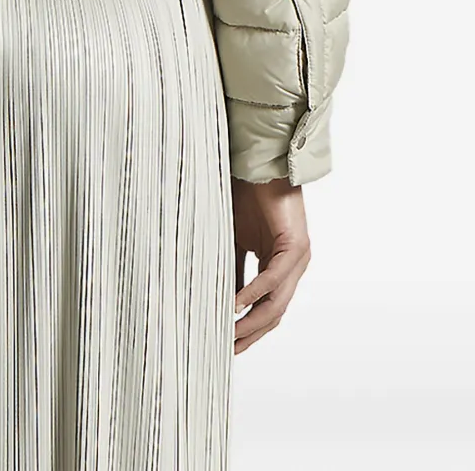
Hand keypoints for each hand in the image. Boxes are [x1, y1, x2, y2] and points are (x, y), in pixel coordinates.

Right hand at [231, 175, 310, 353]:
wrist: (260, 166)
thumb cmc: (247, 196)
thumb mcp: (233, 240)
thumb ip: (231, 269)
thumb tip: (219, 299)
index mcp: (279, 265)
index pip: (267, 308)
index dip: (248, 328)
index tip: (227, 343)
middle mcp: (292, 267)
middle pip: (274, 313)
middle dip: (250, 334)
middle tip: (227, 350)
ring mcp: (297, 258)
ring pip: (277, 302)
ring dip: (253, 322)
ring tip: (230, 334)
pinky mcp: (295, 246)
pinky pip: (273, 278)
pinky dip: (254, 293)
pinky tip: (236, 304)